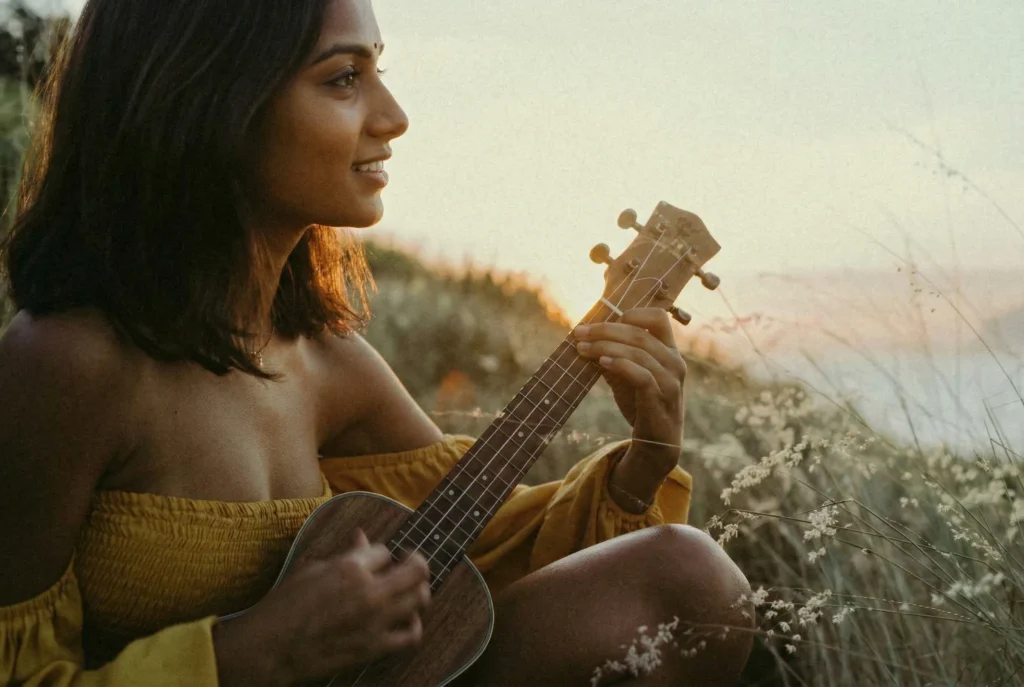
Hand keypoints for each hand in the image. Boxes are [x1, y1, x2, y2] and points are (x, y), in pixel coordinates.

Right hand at [213, 528, 431, 685]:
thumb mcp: (312, 569)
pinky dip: (415, 626)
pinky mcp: (374, 647)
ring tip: (412, 590)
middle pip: (416, 570)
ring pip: (420, 599)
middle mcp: (369, 591)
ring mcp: (375, 621)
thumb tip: (361, 536)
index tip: (376, 560)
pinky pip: (411, 636)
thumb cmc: (285, 606)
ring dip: (420, 591)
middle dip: (417, 562)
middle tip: (412, 563)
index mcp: (350, 567)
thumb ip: (344, 554)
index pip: (385, 551)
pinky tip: (407, 620)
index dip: (381, 554)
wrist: (272, 647)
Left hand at [573, 307, 686, 487]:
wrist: (656, 443)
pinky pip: (641, 374)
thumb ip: (613, 356)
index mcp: (669, 351)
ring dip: (605, 347)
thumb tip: (585, 339)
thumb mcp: (625, 376)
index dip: (632, 313)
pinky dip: (620, 364)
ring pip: (638, 352)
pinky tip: (601, 363)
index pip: (658, 318)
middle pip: (640, 333)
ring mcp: (671, 380)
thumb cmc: (641, 405)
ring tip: (582, 348)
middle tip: (579, 333)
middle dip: (605, 330)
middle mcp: (674, 361)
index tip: (603, 321)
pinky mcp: (661, 397)